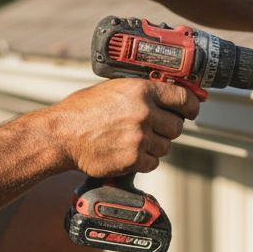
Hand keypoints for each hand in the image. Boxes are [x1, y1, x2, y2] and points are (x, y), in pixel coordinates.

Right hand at [53, 78, 199, 175]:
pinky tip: (127, 152)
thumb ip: (141, 92)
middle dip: (167, 128)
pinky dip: (144, 160)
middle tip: (151, 128)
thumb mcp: (112, 89)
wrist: (61, 136)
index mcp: (141, 90)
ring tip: (132, 140)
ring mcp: (140, 137)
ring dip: (154, 145)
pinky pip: (153, 162)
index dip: (191, 106)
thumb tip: (168, 94)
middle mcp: (144, 113)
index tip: (191, 110)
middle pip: (177, 126)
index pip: (183, 98)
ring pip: (166, 146)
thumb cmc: (82, 111)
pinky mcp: (134, 159)